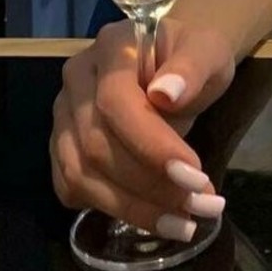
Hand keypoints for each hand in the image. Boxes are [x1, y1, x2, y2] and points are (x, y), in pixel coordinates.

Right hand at [50, 18, 235, 239]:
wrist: (179, 63)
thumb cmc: (194, 56)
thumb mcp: (208, 52)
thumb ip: (192, 67)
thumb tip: (167, 93)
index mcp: (111, 47)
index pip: (116, 101)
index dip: (151, 144)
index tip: (194, 175)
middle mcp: (77, 79)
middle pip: (97, 144)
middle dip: (150, 184)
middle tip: (202, 204)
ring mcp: (63, 115)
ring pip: (82, 174)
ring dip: (134, 207)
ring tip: (185, 223)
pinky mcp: (62, 148)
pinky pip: (73, 188)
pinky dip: (112, 210)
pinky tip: (153, 217)